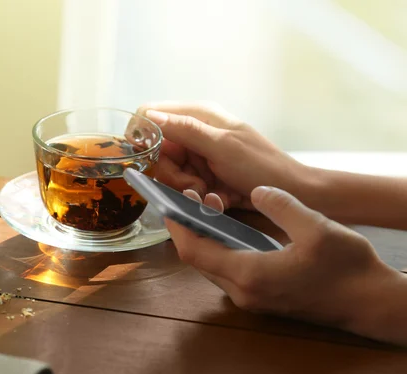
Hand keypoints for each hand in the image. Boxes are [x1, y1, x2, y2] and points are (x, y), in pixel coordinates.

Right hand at [137, 102, 314, 209]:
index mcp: (198, 115)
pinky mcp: (203, 177)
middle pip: (156, 151)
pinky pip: (184, 187)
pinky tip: (218, 198)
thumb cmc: (261, 166)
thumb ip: (185, 129)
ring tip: (211, 193)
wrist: (291, 194)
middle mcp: (194, 133)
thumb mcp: (222, 146)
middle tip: (195, 185)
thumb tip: (149, 115)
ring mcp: (198, 157)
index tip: (149, 158)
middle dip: (172, 173)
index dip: (143, 135)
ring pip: (168, 174)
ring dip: (187, 188)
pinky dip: (198, 197)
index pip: (150, 114)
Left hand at [166, 186, 406, 344]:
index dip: (177, 226)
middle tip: (193, 197)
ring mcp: (252, 298)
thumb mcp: (315, 227)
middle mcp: (243, 292)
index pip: (194, 251)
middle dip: (190, 228)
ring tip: (211, 206)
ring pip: (213, 265)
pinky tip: (231, 228)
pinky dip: (222, 248)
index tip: (169, 203)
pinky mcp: (262, 297)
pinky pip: (229, 270)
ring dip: (207, 237)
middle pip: (199, 259)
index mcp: (249, 275)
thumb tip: (256, 191)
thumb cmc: (347, 269)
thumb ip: (280, 205)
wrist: (371, 304)